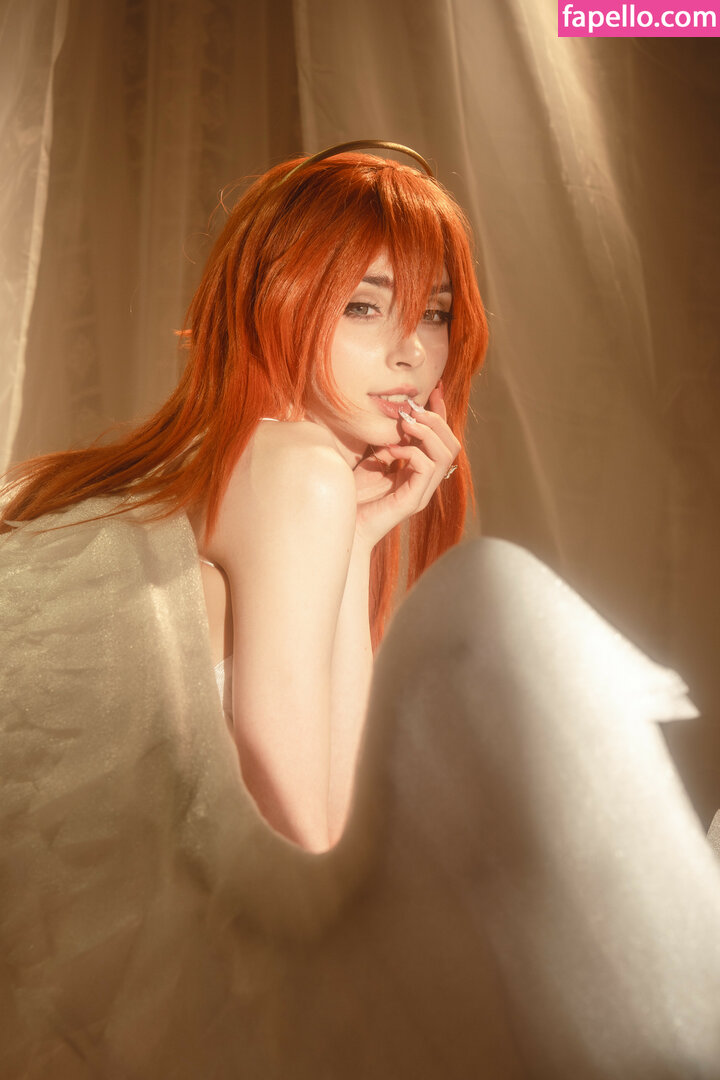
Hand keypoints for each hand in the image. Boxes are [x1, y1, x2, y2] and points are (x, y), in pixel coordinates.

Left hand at [353, 383, 460, 549]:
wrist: (344, 527)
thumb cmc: (354, 497)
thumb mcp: (372, 461)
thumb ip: (388, 444)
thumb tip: (397, 423)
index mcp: (419, 472)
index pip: (441, 438)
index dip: (441, 413)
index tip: (434, 389)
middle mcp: (426, 481)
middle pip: (452, 444)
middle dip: (436, 420)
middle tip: (412, 410)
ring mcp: (422, 491)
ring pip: (446, 453)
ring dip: (427, 432)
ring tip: (405, 424)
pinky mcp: (413, 500)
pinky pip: (426, 466)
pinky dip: (411, 451)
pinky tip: (391, 450)